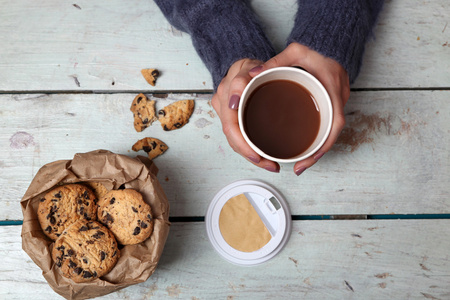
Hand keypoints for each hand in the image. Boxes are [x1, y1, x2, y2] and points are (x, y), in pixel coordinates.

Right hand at [211, 58, 279, 172]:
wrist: (251, 68)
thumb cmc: (257, 68)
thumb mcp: (255, 65)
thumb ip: (251, 71)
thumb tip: (250, 79)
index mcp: (228, 87)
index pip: (231, 117)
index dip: (242, 140)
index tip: (257, 153)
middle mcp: (222, 100)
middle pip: (231, 133)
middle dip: (249, 152)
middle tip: (269, 164)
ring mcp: (224, 110)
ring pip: (232, 138)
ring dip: (249, 155)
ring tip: (269, 164)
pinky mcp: (228, 117)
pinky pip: (235, 136)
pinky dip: (248, 149)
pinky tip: (262, 158)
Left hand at [249, 43, 349, 174]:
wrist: (333, 41)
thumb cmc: (318, 48)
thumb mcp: (296, 51)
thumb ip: (275, 61)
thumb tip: (252, 74)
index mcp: (332, 92)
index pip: (333, 125)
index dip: (321, 146)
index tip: (306, 160)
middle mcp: (336, 101)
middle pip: (330, 136)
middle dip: (315, 155)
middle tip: (298, 168)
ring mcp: (335, 104)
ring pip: (328, 134)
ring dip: (315, 150)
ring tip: (298, 163)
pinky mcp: (329, 104)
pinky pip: (325, 126)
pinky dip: (316, 139)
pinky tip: (303, 146)